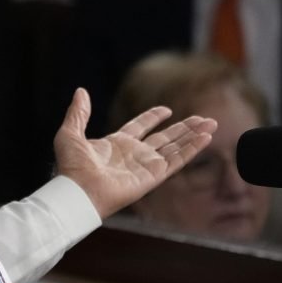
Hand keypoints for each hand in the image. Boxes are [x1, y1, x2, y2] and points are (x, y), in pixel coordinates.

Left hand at [54, 88, 216, 217]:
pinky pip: (177, 160)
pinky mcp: (153, 176)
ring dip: (193, 136)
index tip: (166, 110)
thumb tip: (80, 91)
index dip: (153, 117)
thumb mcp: (70, 133)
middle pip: (165, 137)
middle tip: (202, 118)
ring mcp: (146, 166)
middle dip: (184, 128)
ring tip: (211, 124)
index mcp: (117, 144)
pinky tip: (206, 137)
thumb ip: (78, 112)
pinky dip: (192, 149)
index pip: (140, 127)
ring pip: (176, 147)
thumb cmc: (71, 168)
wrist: (78, 191)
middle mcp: (135, 155)